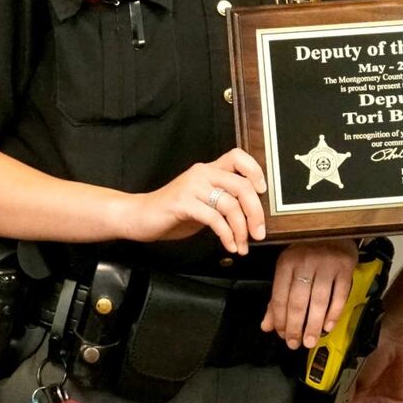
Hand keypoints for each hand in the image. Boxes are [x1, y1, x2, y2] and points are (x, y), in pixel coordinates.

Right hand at [125, 148, 266, 254]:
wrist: (140, 216)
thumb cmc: (173, 212)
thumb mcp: (204, 202)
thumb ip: (224, 201)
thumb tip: (253, 214)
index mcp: (208, 169)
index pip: (238, 156)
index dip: (255, 171)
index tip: (263, 192)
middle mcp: (202, 173)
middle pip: (242, 186)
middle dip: (256, 212)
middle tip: (259, 233)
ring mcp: (192, 187)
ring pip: (230, 205)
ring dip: (241, 230)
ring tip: (242, 245)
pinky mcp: (183, 203)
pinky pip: (214, 219)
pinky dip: (226, 235)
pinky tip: (229, 245)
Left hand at [263, 239, 358, 348]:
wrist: (333, 228)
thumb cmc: (307, 251)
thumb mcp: (287, 268)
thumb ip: (276, 298)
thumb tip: (267, 325)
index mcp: (286, 262)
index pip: (280, 297)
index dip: (280, 320)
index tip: (282, 335)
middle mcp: (305, 262)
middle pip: (298, 301)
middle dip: (295, 327)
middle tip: (295, 344)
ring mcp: (326, 264)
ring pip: (318, 301)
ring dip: (313, 325)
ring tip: (310, 341)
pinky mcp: (345, 267)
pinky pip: (339, 295)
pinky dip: (334, 313)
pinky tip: (328, 326)